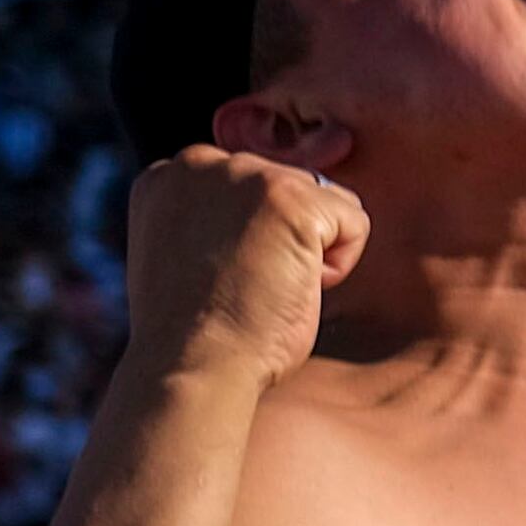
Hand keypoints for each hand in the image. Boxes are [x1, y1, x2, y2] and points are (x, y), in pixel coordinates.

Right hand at [123, 148, 367, 390]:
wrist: (192, 363)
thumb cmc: (197, 333)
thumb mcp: (190, 253)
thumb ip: (218, 218)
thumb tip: (273, 217)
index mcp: (170, 176)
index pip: (254, 187)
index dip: (258, 239)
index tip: (224, 277)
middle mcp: (201, 162)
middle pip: (295, 188)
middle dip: (287, 241)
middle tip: (245, 286)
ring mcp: (244, 174)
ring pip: (328, 203)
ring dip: (313, 253)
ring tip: (265, 286)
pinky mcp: (287, 196)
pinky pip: (355, 223)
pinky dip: (338, 267)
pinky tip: (291, 288)